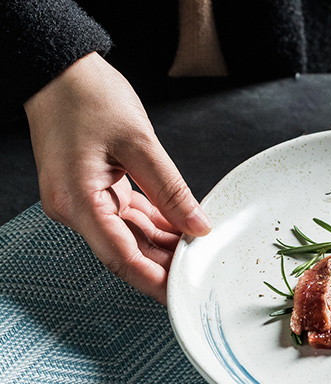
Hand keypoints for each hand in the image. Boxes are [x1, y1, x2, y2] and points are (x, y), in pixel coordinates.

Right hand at [23, 52, 210, 304]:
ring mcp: (81, 202)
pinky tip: (181, 230)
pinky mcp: (92, 193)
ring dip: (163, 246)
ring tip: (197, 249)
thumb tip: (199, 226)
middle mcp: (74, 208)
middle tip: (200, 271)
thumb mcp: (139, 142)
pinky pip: (127, 219)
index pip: (120, 256)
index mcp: (77, 199)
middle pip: (125, 252)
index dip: (154, 280)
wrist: (57, 68)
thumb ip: (171, 191)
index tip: (182, 293)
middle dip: (163, 266)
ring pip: (129, 238)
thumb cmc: (85, 94)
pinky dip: (154, 226)